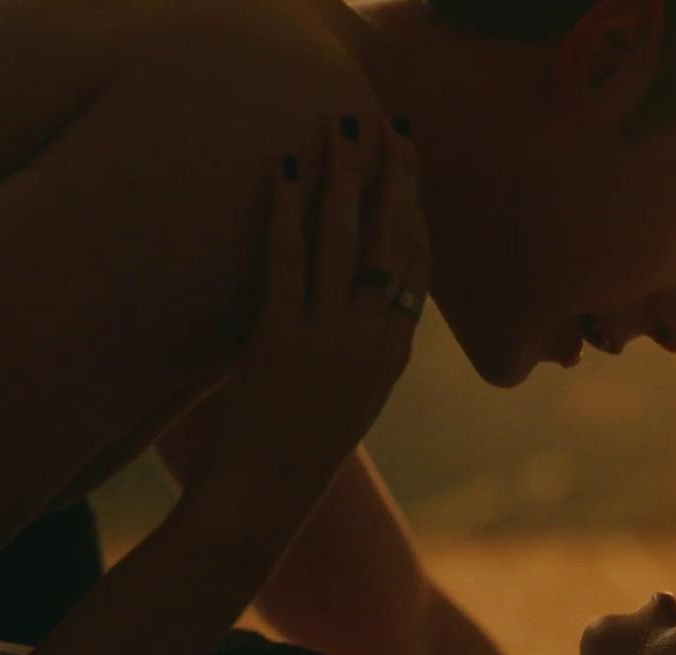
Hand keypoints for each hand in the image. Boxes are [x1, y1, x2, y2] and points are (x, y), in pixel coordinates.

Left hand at [178, 114, 430, 482]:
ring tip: (338, 125)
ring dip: (343, 177)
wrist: (258, 510)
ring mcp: (329, 343)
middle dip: (390, 176)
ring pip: (344, 242)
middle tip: (386, 123)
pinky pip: (288, 265)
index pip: (416, 263)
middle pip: (391, 241)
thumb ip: (350, 355)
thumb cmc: (288, 462)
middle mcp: (372, 343)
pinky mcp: (282, 345)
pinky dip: (286, 214)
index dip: (413, 206)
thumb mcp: (339, 403)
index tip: (406, 162)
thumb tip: (341, 307)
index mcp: (392, 356)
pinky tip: (283, 173)